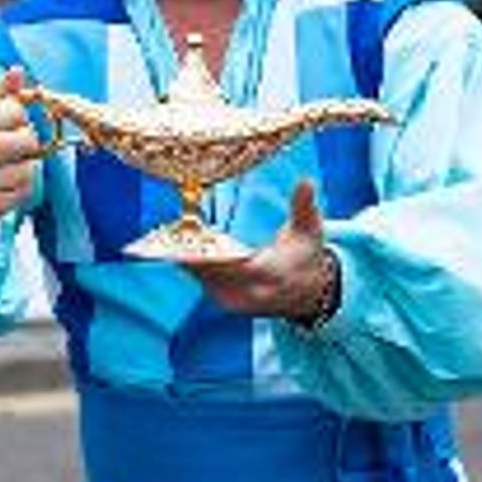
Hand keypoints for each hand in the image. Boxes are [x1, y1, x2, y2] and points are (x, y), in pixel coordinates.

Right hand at [0, 67, 41, 221]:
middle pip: (27, 141)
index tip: (12, 124)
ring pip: (29, 169)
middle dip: (29, 143)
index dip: (21, 117)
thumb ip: (2, 94)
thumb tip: (18, 70)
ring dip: (26, 167)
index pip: (16, 111)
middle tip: (18, 147)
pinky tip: (7, 183)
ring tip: (10, 166)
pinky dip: (22, 188)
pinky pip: (24, 193)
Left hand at [189, 181, 338, 323]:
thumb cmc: (304, 254)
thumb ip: (304, 206)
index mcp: (273, 274)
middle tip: (178, 224)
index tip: (199, 235)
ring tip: (171, 230)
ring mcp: (233, 299)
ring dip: (187, 253)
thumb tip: (306, 182)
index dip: (217, 253)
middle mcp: (250, 292)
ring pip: (201, 275)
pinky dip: (189, 260)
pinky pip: (199, 279)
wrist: (304, 291)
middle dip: (194, 249)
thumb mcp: (310, 229)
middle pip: (212, 272)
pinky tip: (178, 242)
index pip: (240, 267)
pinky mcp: (221, 299)